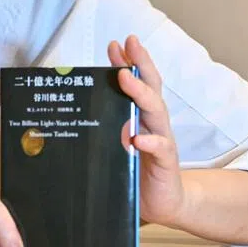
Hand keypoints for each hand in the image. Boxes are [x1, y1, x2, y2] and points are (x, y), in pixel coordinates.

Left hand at [110, 35, 185, 226]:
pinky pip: (160, 148)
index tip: (116, 43)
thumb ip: (107, 126)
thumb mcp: (118, 143)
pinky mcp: (166, 163)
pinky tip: (137, 137)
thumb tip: (81, 106)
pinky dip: (150, 140)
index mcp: (142, 116)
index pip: (138, 83)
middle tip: (129, 44)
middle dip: (141, 63)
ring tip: (125, 78)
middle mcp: (154, 123)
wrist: (164, 203)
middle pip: (151, 87)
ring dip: (141, 93)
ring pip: (156, 111)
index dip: (129, 62)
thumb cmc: (137, 170)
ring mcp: (162, 140)